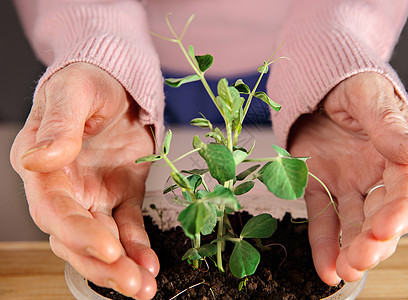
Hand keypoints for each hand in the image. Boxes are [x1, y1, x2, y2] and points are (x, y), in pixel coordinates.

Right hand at [10, 63, 158, 298]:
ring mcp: (95, 194)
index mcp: (42, 168)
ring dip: (122, 266)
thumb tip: (39, 159)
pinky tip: (150, 262)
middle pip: (76, 238)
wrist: (116, 80)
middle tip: (132, 284)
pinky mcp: (122, 194)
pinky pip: (127, 226)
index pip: (54, 210)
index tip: (108, 250)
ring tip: (144, 285)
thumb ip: (58, 126)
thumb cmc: (87, 80)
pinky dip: (138, 246)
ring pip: (103, 240)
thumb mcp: (73, 93)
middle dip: (102, 265)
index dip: (78, 233)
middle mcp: (65, 188)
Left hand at [288, 72, 407, 284]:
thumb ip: (389, 126)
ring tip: (345, 271)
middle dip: (374, 241)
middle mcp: (376, 175)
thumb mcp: (369, 97)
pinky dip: (323, 243)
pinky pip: (322, 218)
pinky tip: (325, 268)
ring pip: (354, 224)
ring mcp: (348, 184)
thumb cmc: (351, 84)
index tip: (386, 230)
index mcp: (398, 154)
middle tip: (361, 259)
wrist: (319, 83)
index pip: (407, 190)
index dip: (400, 213)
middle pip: (382, 216)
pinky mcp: (320, 187)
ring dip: (351, 249)